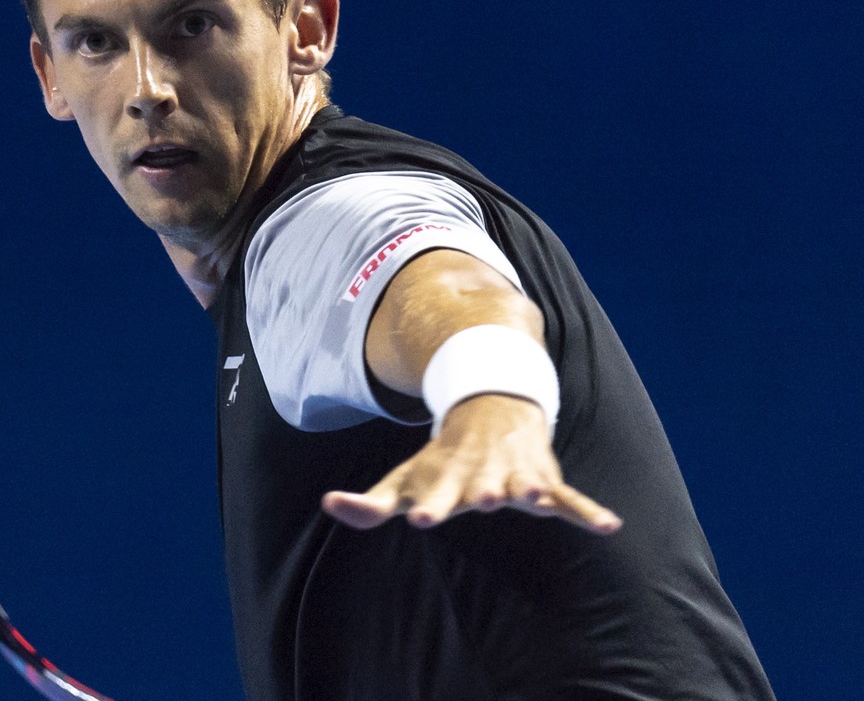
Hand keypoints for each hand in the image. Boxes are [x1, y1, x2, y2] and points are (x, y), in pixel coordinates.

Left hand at [321, 395, 621, 533]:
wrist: (488, 411)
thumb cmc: (439, 460)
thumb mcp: (402, 483)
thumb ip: (368, 505)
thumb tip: (328, 504)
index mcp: (445, 482)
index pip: (434, 496)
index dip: (430, 506)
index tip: (425, 518)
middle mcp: (480, 478)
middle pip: (480, 490)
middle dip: (482, 494)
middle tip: (483, 501)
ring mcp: (514, 477)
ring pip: (524, 486)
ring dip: (530, 490)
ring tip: (536, 497)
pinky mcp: (543, 480)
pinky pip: (569, 499)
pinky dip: (588, 512)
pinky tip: (609, 526)